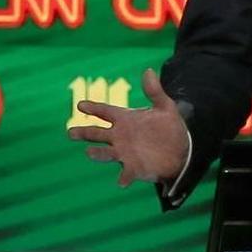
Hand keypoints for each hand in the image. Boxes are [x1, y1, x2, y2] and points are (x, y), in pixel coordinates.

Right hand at [68, 68, 189, 187]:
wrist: (182, 149)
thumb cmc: (170, 128)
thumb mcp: (165, 107)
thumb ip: (154, 91)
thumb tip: (148, 70)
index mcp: (126, 119)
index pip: (105, 112)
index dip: (93, 108)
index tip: (80, 105)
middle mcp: (121, 136)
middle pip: (97, 133)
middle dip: (84, 133)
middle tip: (70, 132)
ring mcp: (125, 153)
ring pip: (105, 153)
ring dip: (98, 154)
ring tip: (90, 153)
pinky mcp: (134, 168)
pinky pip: (126, 173)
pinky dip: (123, 177)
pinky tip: (121, 181)